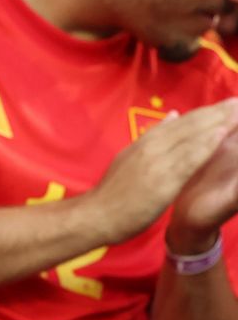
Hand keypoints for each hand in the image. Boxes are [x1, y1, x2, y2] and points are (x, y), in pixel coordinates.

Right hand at [88, 99, 237, 245]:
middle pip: (190, 125)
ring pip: (192, 138)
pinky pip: (188, 160)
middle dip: (218, 112)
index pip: (182, 122)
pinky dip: (206, 145)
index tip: (228, 103)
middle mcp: (152, 147)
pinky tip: (222, 134)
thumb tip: (173, 116)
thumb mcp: (129, 158)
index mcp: (145, 142)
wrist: (94, 216)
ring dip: (218, 123)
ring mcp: (157, 163)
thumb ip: (151, 138)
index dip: (207, 112)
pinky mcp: (162, 181)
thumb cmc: (111, 193)